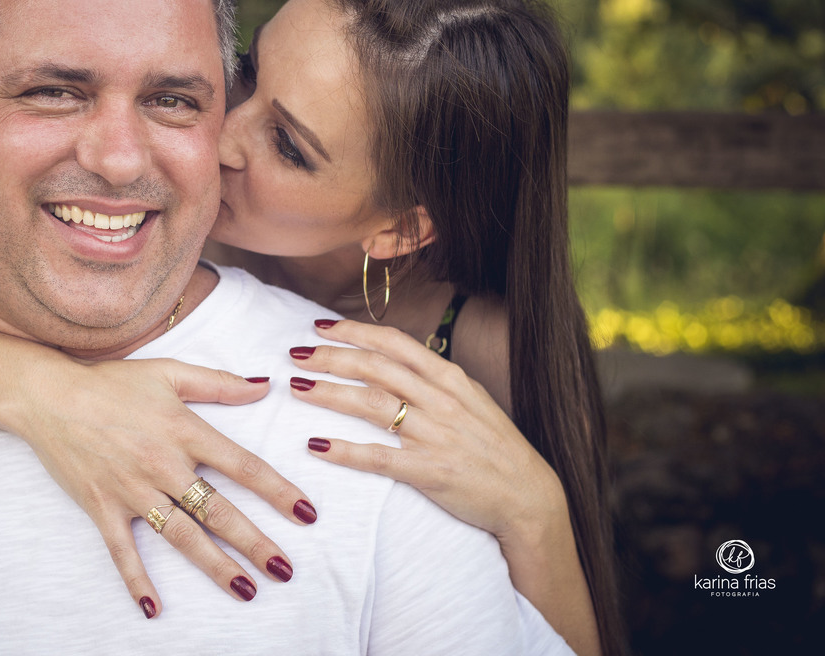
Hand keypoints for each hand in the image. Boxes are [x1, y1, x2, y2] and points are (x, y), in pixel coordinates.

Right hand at [0, 357, 315, 617]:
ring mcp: (132, 490)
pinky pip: (122, 551)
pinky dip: (137, 580)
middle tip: (285, 570)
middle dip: (255, 543)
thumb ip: (220, 383)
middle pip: (218, 511)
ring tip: (246, 590)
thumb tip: (266, 385)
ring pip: (182, 536)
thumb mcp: (169, 371)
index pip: (242, 466)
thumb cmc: (112, 382)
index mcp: (185, 431)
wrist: (48, 396)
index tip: (306, 514)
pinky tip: (154, 608)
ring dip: (215, 566)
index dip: (278, 491)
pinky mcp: (102, 507)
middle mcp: (163, 465)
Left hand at [287, 319, 564, 543]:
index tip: (319, 327)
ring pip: (370, 404)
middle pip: (374, 367)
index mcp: (449, 377)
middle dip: (330, 358)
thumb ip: (433, 379)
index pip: (393, 343)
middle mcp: (440, 399)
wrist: (528, 496)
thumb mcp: (471, 399)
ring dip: (328, 393)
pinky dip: (344, 450)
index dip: (353, 331)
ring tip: (297, 388)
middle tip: (296, 355)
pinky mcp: (429, 471)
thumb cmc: (495, 447)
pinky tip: (316, 445)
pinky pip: (378, 457)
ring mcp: (435, 435)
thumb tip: (392, 360)